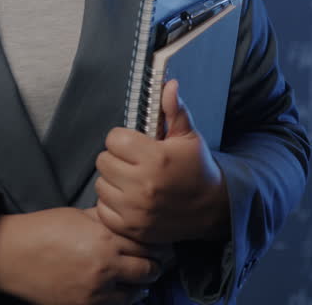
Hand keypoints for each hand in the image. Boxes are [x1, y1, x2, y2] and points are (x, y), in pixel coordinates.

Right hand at [0, 207, 164, 304]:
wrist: (12, 256)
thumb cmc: (42, 230)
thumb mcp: (78, 216)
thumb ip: (106, 220)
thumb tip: (127, 221)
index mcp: (106, 239)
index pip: (148, 244)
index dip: (157, 245)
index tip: (159, 245)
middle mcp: (106, 267)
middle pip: (148, 270)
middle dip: (154, 265)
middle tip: (154, 262)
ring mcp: (96, 291)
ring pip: (136, 293)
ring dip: (139, 285)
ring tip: (136, 278)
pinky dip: (120, 299)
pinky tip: (117, 291)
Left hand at [94, 79, 230, 243]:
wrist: (211, 209)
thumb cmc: (196, 168)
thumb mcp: (188, 137)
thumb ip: (173, 110)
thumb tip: (166, 84)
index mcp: (156, 158)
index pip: (114, 138)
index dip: (124, 139)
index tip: (136, 145)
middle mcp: (143, 186)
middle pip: (103, 160)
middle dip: (117, 159)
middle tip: (135, 164)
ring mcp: (135, 210)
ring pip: (101, 184)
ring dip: (113, 181)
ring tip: (133, 181)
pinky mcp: (131, 228)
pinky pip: (102, 208)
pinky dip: (112, 205)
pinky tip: (130, 200)